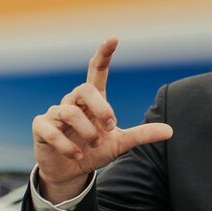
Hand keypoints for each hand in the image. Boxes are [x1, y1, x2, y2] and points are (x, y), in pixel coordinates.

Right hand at [32, 37, 173, 200]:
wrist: (71, 172)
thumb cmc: (94, 150)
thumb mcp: (120, 143)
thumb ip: (142, 135)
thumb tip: (171, 130)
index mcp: (92, 101)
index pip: (96, 71)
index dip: (104, 54)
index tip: (114, 38)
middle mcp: (72, 102)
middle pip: (84, 89)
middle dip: (100, 108)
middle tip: (111, 126)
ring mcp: (55, 113)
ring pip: (69, 112)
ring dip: (87, 131)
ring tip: (94, 144)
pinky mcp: (41, 127)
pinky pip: (51, 130)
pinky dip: (67, 145)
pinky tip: (76, 154)